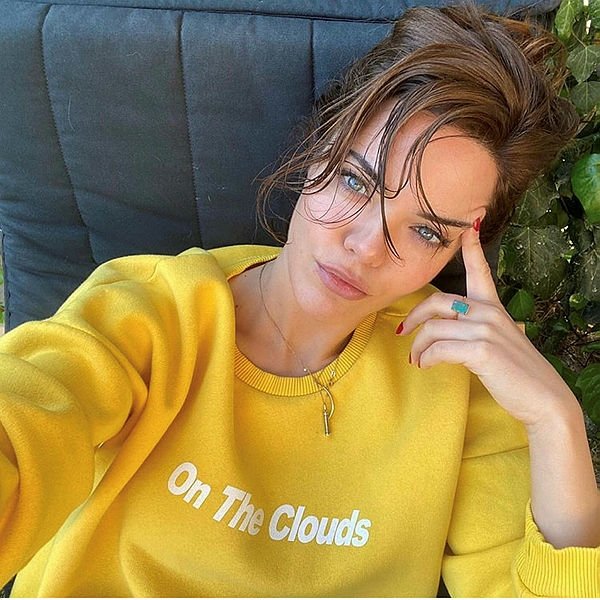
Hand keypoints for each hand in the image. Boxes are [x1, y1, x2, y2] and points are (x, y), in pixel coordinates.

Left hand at [398, 221, 576, 427]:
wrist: (543, 398)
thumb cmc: (517, 371)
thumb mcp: (500, 340)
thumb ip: (476, 328)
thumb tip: (446, 329)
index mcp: (493, 307)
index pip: (479, 271)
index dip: (471, 247)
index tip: (467, 226)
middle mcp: (488, 312)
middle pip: (436, 302)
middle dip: (413, 316)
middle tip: (403, 332)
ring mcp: (485, 329)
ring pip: (433, 329)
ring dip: (417, 347)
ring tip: (416, 359)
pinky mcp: (481, 350)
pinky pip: (438, 349)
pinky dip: (425, 358)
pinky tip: (425, 366)